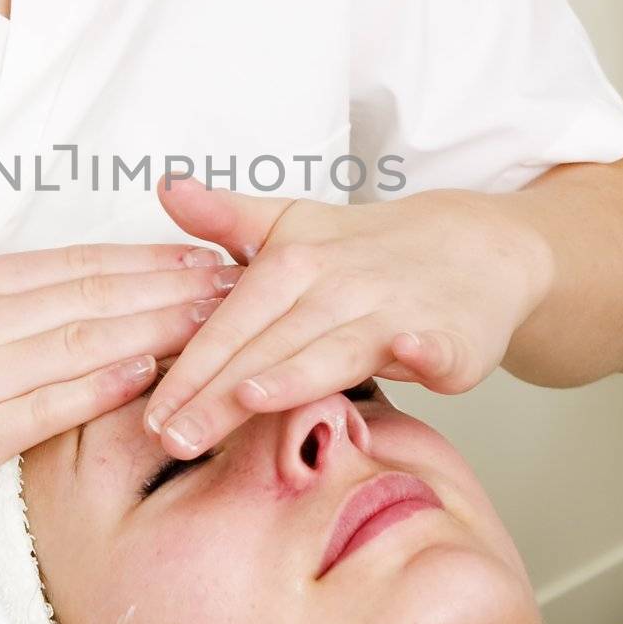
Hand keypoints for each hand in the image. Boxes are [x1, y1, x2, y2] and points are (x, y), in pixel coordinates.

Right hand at [0, 109, 242, 537]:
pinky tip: (154, 376)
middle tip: (243, 285)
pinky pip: (45, 413)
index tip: (202, 254)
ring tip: (223, 325)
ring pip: (82, 348)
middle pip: (92, 300)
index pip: (69, 262)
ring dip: (160, 334)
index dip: (143, 258)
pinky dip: (103, 392)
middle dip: (174, 292)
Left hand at [142, 175, 552, 456]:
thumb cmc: (366, 251)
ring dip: (298, 371)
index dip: (187, 368)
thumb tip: (167, 186)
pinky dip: (425, 348)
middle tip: (170, 438)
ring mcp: (396, 311)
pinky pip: (437, 345)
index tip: (147, 415)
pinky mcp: (452, 336)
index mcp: (294, 264)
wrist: (475, 246)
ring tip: (252, 397)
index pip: (229, 323)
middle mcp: (340, 286)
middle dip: (217, 395)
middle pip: (269, 346)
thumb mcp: (293, 227)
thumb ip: (227, 219)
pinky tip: (408, 354)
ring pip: (338, 348)